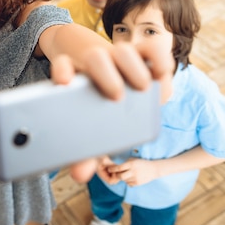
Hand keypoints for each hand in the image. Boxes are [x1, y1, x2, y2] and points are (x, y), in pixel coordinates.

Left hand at [51, 41, 172, 182]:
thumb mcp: (85, 128)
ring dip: (133, 67)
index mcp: (74, 77)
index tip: (64, 82)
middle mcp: (94, 63)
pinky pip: (152, 49)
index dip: (62, 71)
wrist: (106, 79)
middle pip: (95, 57)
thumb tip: (80, 175)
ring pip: (123, 50)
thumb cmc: (92, 108)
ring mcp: (118, 56)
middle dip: (106, 74)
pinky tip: (162, 75)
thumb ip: (83, 151)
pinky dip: (160, 58)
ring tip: (143, 88)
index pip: (62, 66)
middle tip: (117, 96)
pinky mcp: (141, 55)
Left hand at [106, 158, 159, 186]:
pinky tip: (131, 177)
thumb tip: (114, 165)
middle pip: (120, 176)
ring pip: (124, 180)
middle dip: (116, 175)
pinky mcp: (138, 183)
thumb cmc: (141, 163)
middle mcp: (133, 171)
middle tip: (115, 174)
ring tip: (126, 174)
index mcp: (132, 164)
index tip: (109, 169)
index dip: (112, 169)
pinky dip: (128, 181)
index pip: (119, 168)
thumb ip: (125, 163)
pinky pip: (129, 184)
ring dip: (123, 178)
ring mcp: (136, 178)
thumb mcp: (133, 160)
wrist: (154, 169)